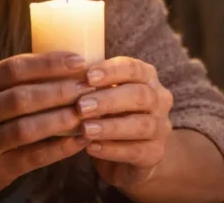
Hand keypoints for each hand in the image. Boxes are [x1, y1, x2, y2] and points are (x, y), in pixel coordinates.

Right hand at [0, 52, 95, 199]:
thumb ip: (17, 80)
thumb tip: (71, 65)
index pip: (14, 68)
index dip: (48, 63)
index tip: (79, 61)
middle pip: (21, 97)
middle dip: (59, 91)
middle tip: (89, 87)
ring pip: (25, 129)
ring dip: (60, 119)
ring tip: (87, 113)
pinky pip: (30, 157)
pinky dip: (58, 148)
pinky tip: (80, 141)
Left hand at [76, 57, 174, 189]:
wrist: (127, 156)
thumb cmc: (108, 115)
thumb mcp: (102, 95)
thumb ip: (90, 85)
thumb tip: (61, 73)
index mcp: (147, 78)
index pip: (134, 68)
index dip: (112, 71)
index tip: (87, 76)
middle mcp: (160, 100)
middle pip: (140, 95)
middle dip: (109, 100)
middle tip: (81, 106)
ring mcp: (161, 128)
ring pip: (141, 125)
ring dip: (111, 127)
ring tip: (85, 129)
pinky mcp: (155, 154)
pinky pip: (137, 151)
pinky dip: (112, 149)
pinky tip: (91, 148)